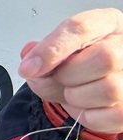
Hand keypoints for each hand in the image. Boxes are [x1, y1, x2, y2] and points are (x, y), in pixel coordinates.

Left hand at [18, 8, 122, 134]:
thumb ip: (43, 56)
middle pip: (105, 58)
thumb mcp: (61, 51)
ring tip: (74, 92)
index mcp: (108, 23)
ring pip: (109, 89)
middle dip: (69, 76)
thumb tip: (30, 64)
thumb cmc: (81, 62)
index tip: (29, 68)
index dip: (53, 49)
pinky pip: (110, 116)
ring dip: (77, 97)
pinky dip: (87, 116)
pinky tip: (85, 106)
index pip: (81, 27)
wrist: (100, 80)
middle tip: (60, 79)